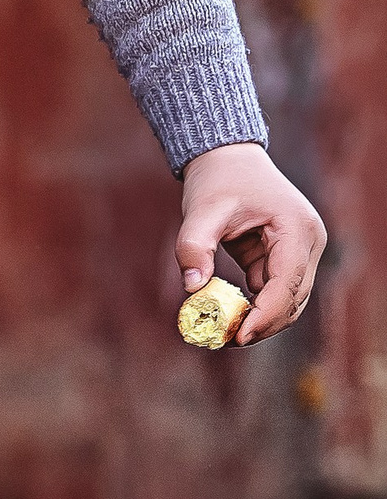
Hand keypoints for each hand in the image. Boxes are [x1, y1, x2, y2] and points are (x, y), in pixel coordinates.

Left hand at [175, 142, 324, 345]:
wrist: (228, 157)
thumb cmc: (218, 180)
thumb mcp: (200, 211)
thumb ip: (193, 247)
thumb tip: (191, 289)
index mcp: (296, 228)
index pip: (288, 282)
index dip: (267, 314)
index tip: (240, 335)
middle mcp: (308, 241)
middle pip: (294, 298)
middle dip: (263, 323)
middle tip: (226, 341)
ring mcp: (302, 250)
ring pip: (288, 299)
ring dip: (260, 319)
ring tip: (224, 334)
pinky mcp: (287, 257)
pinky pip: (275, 290)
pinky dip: (255, 306)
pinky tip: (228, 317)